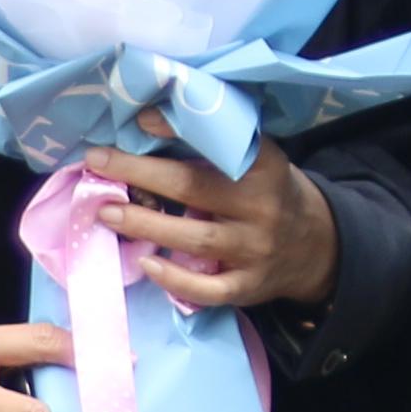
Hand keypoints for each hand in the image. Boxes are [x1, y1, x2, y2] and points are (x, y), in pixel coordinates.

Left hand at [89, 127, 338, 310]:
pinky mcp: (247, 286)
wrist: (313, 246)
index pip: (221, 144)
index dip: (180, 130)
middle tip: (97, 163)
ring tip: (106, 212)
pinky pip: (209, 290)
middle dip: (141, 173)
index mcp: (264, 168)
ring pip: (196, 239)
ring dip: (146, 225)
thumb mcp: (257, 159)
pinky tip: (147, 264)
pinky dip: (176, 280)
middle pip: (194, 188)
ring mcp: (254, 250)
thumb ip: (215, 143)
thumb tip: (148, 121)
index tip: (140, 120)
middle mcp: (261, 208)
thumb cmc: (266, 192)